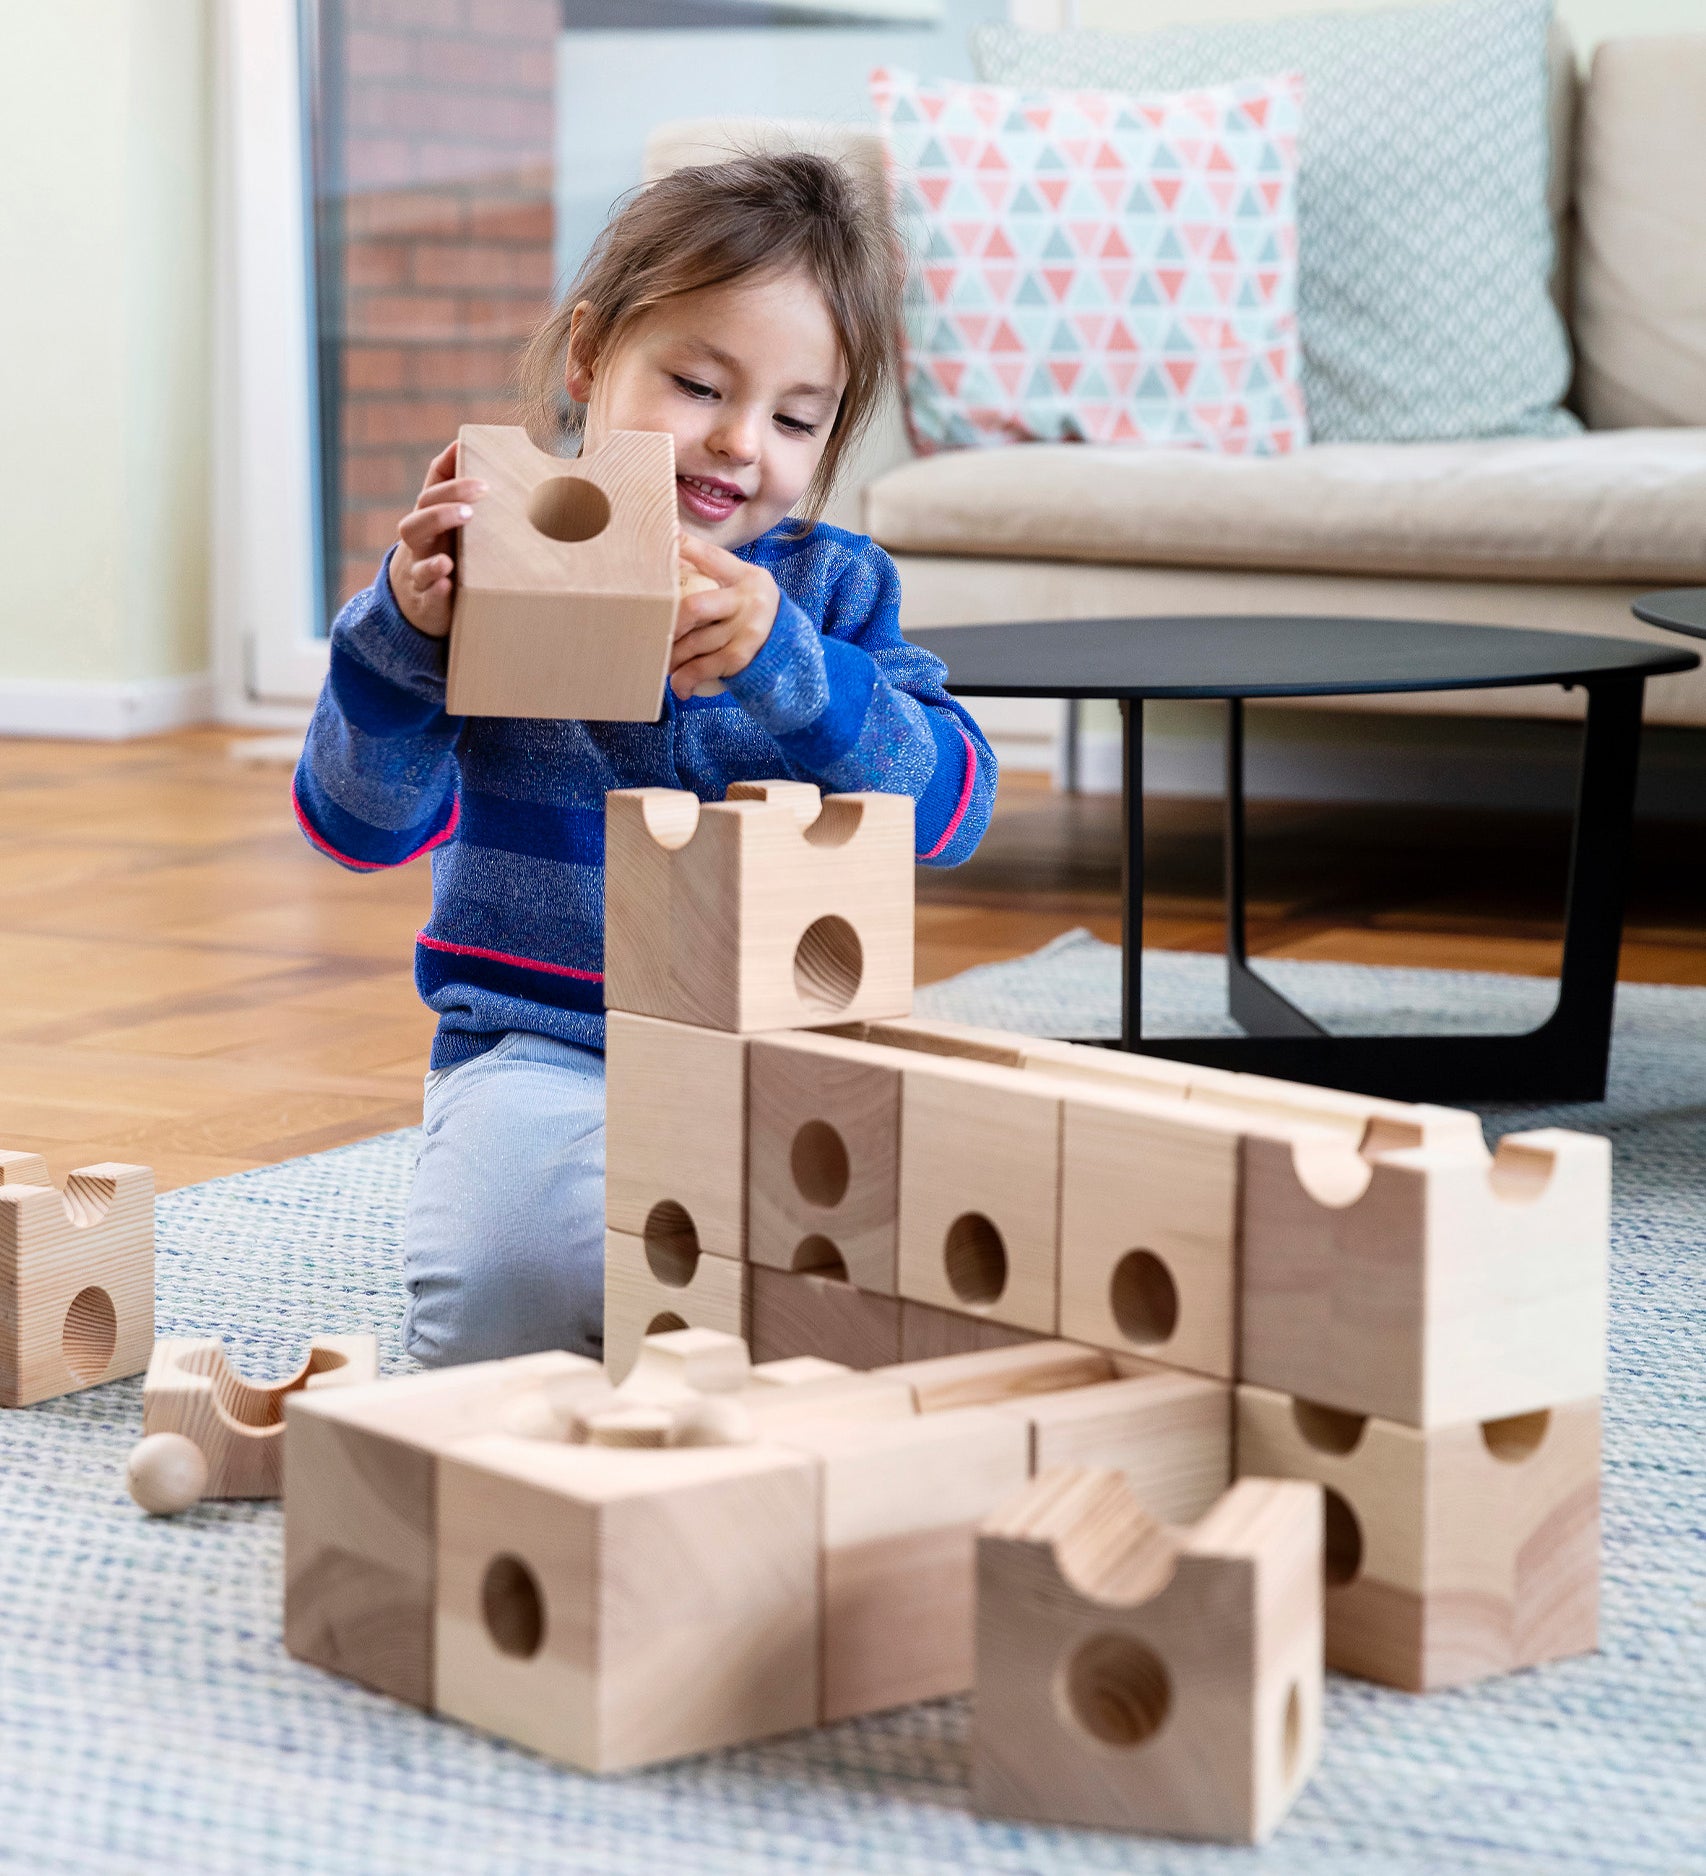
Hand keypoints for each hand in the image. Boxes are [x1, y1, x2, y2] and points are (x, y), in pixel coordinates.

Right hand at [387, 441, 485, 637]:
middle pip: (419, 516)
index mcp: (429, 518)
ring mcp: (418, 569)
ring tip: (457, 536)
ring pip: (416, 552)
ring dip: (436, 541)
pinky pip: (425, 593)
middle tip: (475, 504)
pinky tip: (446, 583)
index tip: (480, 477)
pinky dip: (434, 587)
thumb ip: (461, 493)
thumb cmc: (442, 554)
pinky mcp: (425, 600)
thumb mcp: (451, 526)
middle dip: (444, 507)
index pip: (433, 491)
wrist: (415, 605)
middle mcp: (420, 541)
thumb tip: (473, 449)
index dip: (452, 480)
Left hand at [670, 535, 779, 699]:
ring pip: (696, 642)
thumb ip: (711, 575)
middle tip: (649, 631)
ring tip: (658, 661)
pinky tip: (678, 686)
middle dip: (668, 623)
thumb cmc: (751, 613)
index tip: (666, 538)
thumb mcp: (741, 586)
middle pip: (695, 608)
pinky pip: (708, 667)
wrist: (791, 646)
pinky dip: (688, 678)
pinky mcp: (744, 656)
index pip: (710, 556)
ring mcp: (747, 629)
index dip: (686, 546)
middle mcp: (747, 599)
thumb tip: (668, 559)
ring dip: (672, 656)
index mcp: (743, 575)